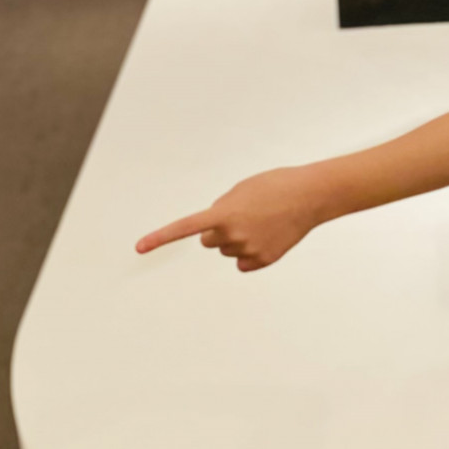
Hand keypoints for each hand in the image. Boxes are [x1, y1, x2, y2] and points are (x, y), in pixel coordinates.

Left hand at [135, 167, 323, 270]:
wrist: (309, 196)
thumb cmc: (274, 186)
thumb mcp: (240, 190)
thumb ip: (220, 210)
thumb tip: (212, 234)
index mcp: (223, 214)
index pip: (185, 228)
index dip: (160, 238)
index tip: (138, 248)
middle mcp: (232, 236)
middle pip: (208, 240)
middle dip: (218, 230)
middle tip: (244, 214)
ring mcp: (248, 251)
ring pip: (227, 250)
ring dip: (237, 237)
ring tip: (261, 221)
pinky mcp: (262, 261)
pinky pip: (242, 262)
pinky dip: (250, 252)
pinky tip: (267, 237)